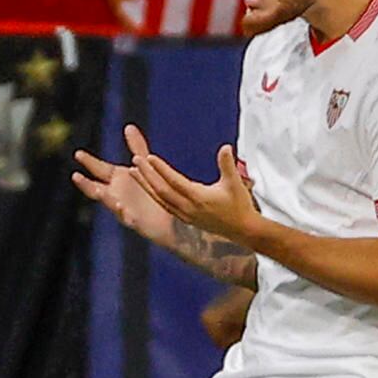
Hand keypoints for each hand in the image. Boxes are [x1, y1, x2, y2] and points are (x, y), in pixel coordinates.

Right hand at [72, 125, 173, 243]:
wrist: (170, 216)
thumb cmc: (153, 190)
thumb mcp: (145, 166)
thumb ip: (137, 148)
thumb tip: (128, 126)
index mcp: (117, 180)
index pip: (99, 169)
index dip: (89, 162)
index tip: (78, 154)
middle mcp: (117, 195)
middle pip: (97, 189)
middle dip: (86, 184)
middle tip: (75, 176)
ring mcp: (125, 210)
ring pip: (110, 204)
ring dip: (104, 198)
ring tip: (97, 190)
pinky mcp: (137, 223)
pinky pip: (128, 219)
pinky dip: (123, 214)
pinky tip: (122, 208)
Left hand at [136, 144, 262, 246]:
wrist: (243, 230)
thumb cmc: (239, 205)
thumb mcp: (235, 183)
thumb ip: (228, 164)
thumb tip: (225, 147)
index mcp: (199, 198)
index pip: (174, 182)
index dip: (161, 170)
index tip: (149, 157)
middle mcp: (188, 208)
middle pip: (162, 190)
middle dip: (147, 175)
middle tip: (135, 160)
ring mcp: (185, 215)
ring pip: (160, 199)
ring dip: (146, 185)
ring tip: (134, 172)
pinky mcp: (185, 218)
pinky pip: (164, 206)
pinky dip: (154, 195)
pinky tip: (148, 187)